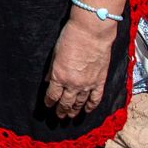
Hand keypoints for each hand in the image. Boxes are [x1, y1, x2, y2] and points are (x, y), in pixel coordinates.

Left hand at [44, 0, 124, 118]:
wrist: (92, 32)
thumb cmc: (71, 38)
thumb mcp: (55, 54)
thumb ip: (51, 70)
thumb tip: (47, 81)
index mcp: (59, 76)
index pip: (52, 95)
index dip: (49, 102)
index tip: (47, 106)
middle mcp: (73, 84)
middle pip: (66, 102)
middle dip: (61, 110)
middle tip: (59, 116)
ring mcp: (87, 84)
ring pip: (80, 103)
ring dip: (74, 110)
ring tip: (70, 116)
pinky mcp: (100, 81)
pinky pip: (95, 98)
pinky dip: (91, 106)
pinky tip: (87, 110)